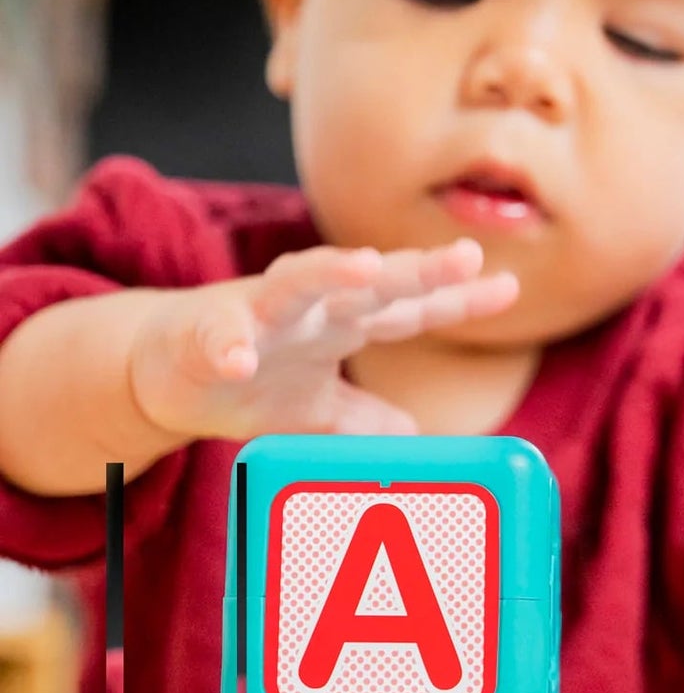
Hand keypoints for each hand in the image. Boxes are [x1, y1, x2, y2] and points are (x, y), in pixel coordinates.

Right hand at [129, 239, 516, 440]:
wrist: (165, 373)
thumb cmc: (251, 378)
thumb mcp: (320, 408)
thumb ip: (367, 418)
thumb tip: (416, 436)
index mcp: (344, 322)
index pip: (413, 309)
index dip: (459, 299)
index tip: (510, 288)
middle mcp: (312, 307)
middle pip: (373, 283)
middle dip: (418, 268)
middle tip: (467, 255)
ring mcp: (259, 314)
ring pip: (299, 283)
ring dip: (331, 273)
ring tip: (367, 268)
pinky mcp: (206, 333)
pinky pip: (218, 338)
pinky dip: (228, 346)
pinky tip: (239, 358)